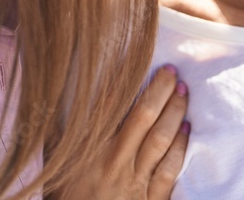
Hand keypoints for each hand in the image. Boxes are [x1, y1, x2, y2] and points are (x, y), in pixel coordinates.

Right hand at [56, 64, 189, 198]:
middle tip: (171, 70)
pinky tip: (187, 129)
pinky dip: (180, 147)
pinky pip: (169, 170)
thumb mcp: (56, 166)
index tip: (138, 59)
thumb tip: (58, 96)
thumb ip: (60, 133)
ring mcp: (134, 183)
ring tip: (183, 91)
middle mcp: (114, 164)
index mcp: (89, 153)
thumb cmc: (67, 199)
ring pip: (161, 140)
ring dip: (174, 113)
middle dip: (159, 91)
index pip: (111, 107)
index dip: (127, 82)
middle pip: (143, 119)